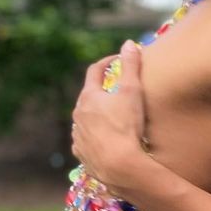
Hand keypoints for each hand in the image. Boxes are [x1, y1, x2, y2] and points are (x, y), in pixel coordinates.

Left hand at [70, 40, 150, 197]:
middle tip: (117, 89)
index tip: (119, 61)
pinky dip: (95, 135)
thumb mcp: (132, 91)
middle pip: (89, 96)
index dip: (107, 63)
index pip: (94, 71)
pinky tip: (106, 139)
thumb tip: (128, 44)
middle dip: (102, 90)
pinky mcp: (81, 153)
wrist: (119, 166)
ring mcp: (78, 135)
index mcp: (88, 97)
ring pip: (86, 119)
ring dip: (97, 114)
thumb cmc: (127, 126)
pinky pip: (86, 140)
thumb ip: (130, 66)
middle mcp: (78, 115)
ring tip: (114, 116)